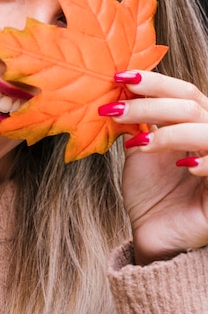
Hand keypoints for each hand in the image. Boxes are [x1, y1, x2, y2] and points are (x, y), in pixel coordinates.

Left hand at [99, 70, 207, 264]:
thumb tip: (119, 88)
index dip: (154, 81)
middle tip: (115, 109)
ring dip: (169, 133)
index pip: (183, 91)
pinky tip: (184, 166)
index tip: (121, 77)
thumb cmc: (151, 192)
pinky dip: (205, 162)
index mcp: (194, 123)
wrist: (154, 236)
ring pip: (204, 129)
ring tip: (139, 143)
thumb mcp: (140, 149)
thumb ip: (138, 121)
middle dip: (150, 103)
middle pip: (190, 105)